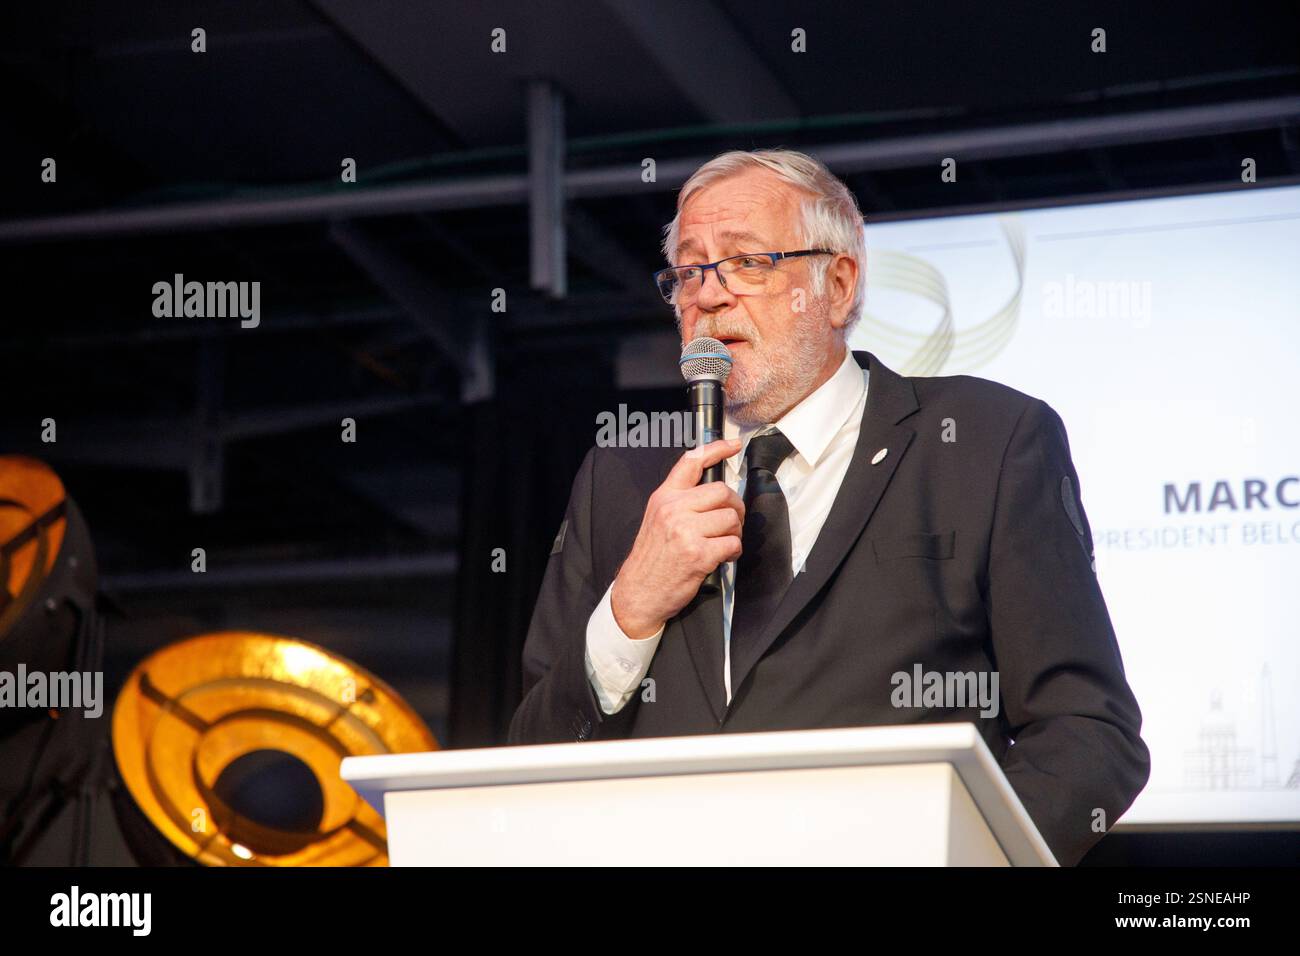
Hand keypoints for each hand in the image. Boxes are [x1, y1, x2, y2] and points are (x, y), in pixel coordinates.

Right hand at [610, 438, 744, 638]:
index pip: (691, 462)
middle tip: (730, 523)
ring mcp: (685, 531)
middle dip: (735, 508)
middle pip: (722, 492)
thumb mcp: (656, 519)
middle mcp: (673, 509)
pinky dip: (733, 552)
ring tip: (722, 544)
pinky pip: (732, 543)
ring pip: (731, 518)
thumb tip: (715, 493)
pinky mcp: (698, 554)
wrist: (639, 592)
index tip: (734, 445)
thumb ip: (680, 501)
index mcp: (664, 497)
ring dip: (734, 533)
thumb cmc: (652, 558)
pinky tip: (722, 558)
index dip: (716, 449)